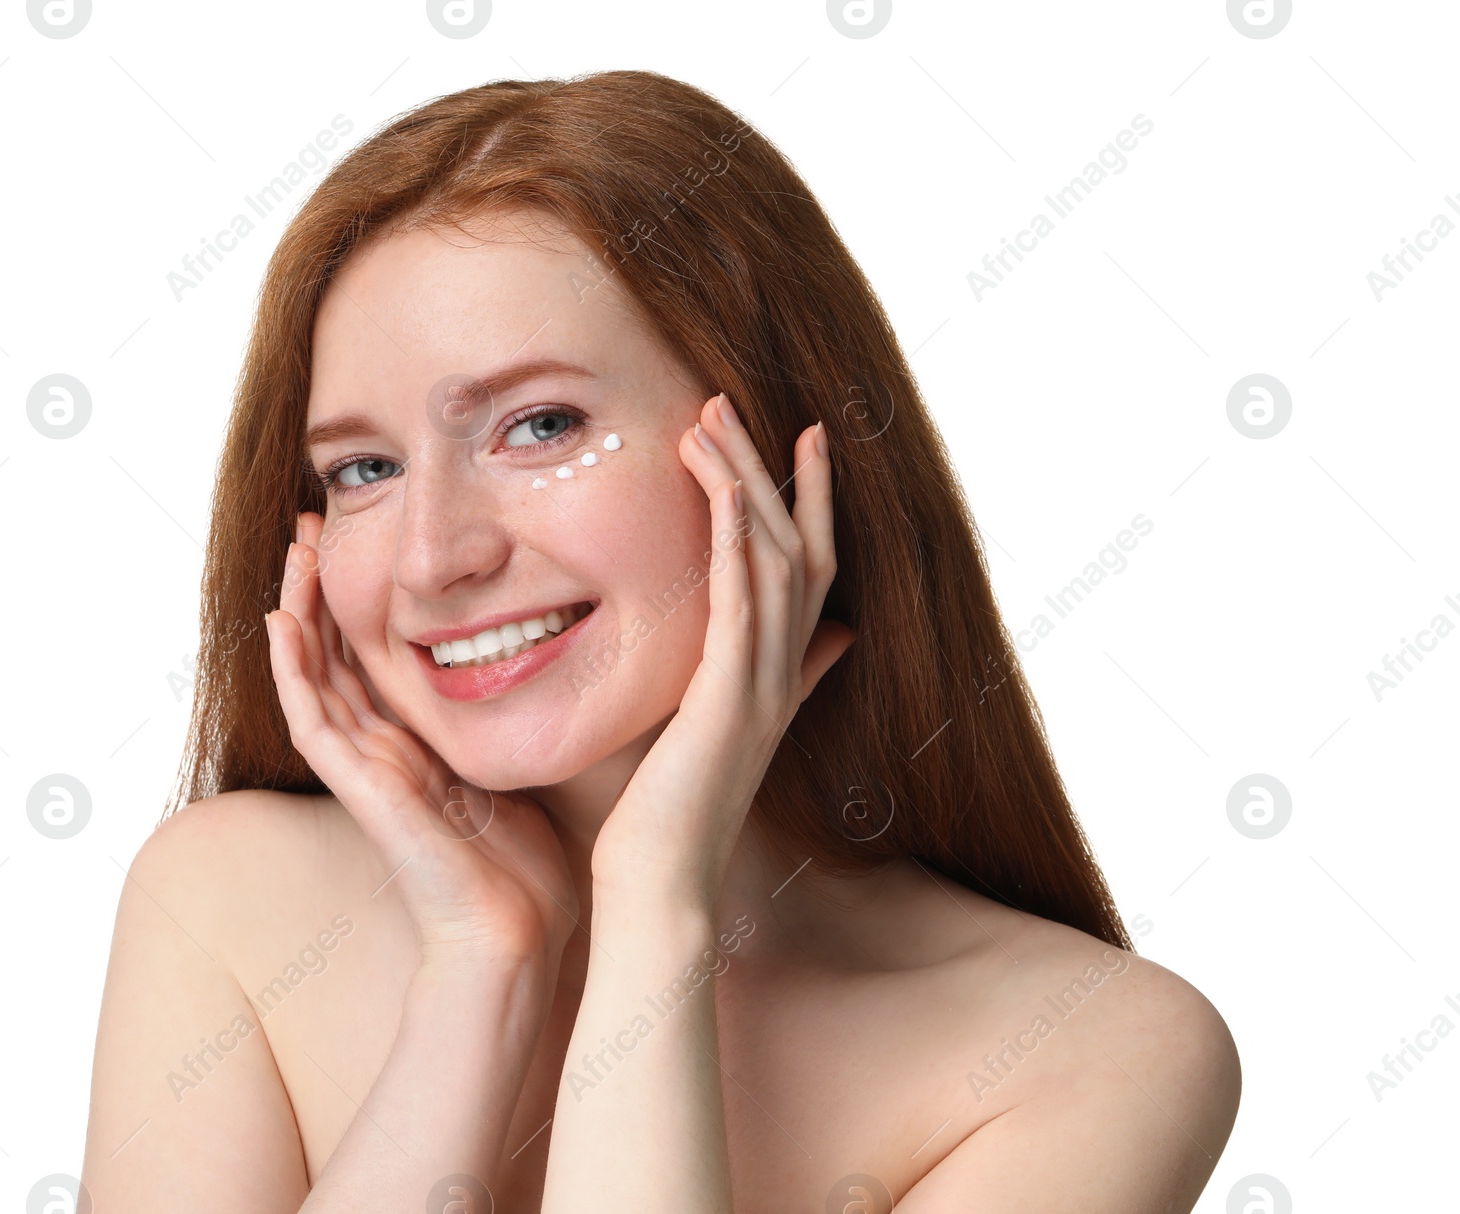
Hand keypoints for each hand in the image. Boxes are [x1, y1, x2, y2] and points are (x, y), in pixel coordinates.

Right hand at [265, 513, 578, 981]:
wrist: (517, 936)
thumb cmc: (530, 869)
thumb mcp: (527, 772)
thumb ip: (521, 728)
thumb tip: (562, 673)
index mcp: (419, 748)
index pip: (377, 659)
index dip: (364, 602)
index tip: (366, 541)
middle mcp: (384, 753)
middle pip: (336, 657)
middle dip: (324, 591)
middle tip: (314, 526)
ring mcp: (366, 772)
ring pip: (315, 677)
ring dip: (299, 613)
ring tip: (295, 552)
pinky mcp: (361, 791)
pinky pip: (313, 723)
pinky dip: (293, 673)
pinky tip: (280, 623)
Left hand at [589, 394, 854, 909]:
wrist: (663, 882)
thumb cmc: (673, 812)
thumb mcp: (726, 729)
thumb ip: (777, 679)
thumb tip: (832, 639)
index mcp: (779, 677)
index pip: (810, 570)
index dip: (811, 501)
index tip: (801, 439)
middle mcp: (784, 672)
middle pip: (799, 547)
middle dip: (775, 470)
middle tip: (745, 402)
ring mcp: (763, 683)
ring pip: (771, 558)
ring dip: (744, 481)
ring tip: (711, 416)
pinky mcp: (730, 695)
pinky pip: (740, 600)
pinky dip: (733, 536)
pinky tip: (720, 487)